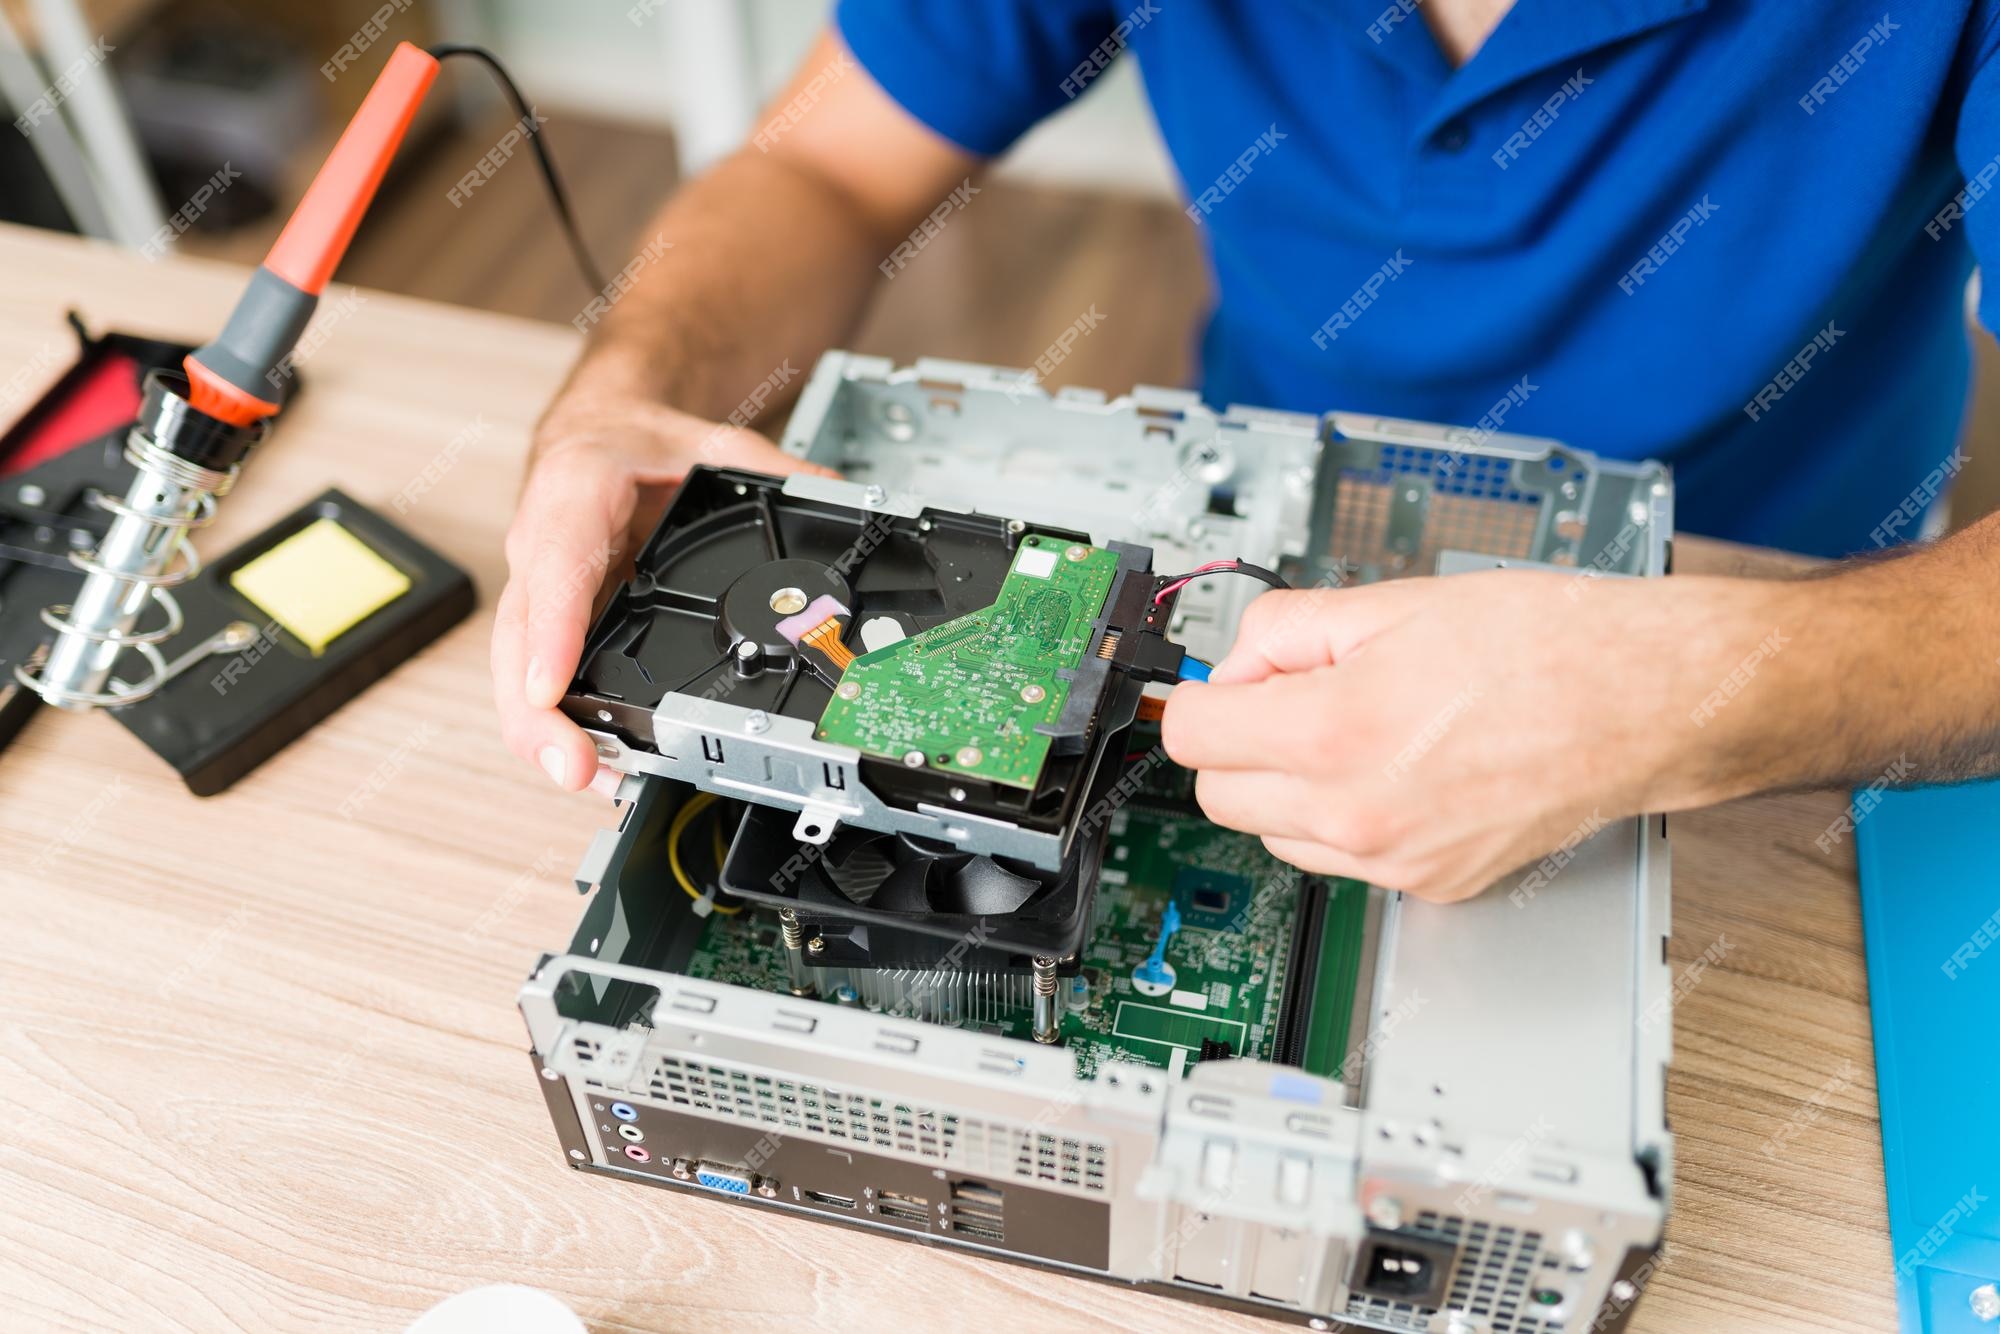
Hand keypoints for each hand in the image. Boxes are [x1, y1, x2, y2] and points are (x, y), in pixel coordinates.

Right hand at [492, 387, 835, 790]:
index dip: (551, 631)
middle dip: (539, 713)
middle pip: (520, 640)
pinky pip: (541, 678)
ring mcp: (541, 592)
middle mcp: (542, 548)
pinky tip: (594, 763)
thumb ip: (770, 468)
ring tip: (589, 781)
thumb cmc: (632, 441)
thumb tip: (834, 494)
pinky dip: (560, 725)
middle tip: (574, 765)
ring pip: (519, 671)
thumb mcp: (708, 439)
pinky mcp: (550, 624)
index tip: (550, 687)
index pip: (556, 563)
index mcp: (573, 490)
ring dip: (546, 734)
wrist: (597, 433)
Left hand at [1160, 570, 1795, 901]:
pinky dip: (1348, 818)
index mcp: (1332, 732)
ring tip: (1359, 729)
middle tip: (1294, 697)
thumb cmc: (1542, 644)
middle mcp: (1355, 813)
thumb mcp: (1388, 603)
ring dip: (1288, 787)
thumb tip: (1231, 667)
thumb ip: (1282, 632)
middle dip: (1238, 744)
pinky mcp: (1431, 886)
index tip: (1225, 684)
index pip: (1189, 737)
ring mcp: (1394, 861)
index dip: (1203, 695)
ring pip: (1275, 835)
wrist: (1646, 702)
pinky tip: (1400, 769)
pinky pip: (1344, 858)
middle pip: (1217, 797)